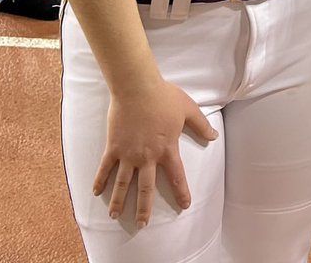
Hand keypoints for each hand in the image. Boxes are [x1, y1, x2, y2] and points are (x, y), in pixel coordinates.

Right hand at [93, 80, 218, 227]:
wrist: (138, 87)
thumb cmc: (164, 96)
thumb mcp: (188, 109)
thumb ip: (201, 125)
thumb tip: (214, 137)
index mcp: (167, 149)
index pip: (177, 176)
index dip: (181, 192)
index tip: (184, 205)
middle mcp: (147, 157)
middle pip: (146, 188)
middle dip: (144, 208)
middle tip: (142, 224)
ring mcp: (128, 154)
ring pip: (123, 184)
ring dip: (119, 201)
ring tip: (115, 216)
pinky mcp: (113, 147)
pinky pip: (105, 168)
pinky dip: (100, 180)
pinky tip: (96, 192)